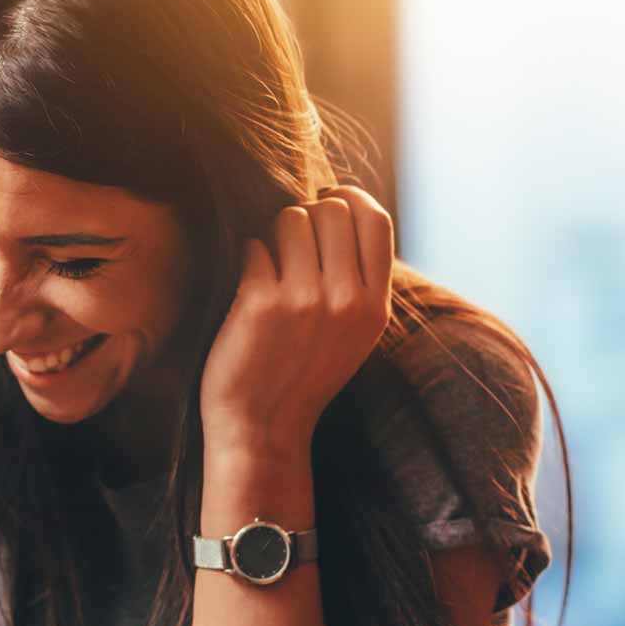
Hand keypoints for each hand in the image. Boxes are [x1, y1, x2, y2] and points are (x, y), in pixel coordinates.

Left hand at [200, 186, 393, 457]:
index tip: (328, 199)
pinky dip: (248, 254)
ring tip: (268, 259)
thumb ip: (359, 282)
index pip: (377, 220)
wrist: (262, 428)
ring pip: (291, 219)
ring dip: (274, 231)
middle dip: (307, 212)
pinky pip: (254, 246)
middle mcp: (347, 300)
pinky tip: (247, 280)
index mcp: (376, 306)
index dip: (350, 197)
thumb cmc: (301, 375)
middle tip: (289, 236)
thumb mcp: (353, 334)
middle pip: (334, 211)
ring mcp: (305, 300)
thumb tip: (345, 212)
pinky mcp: (261, 303)